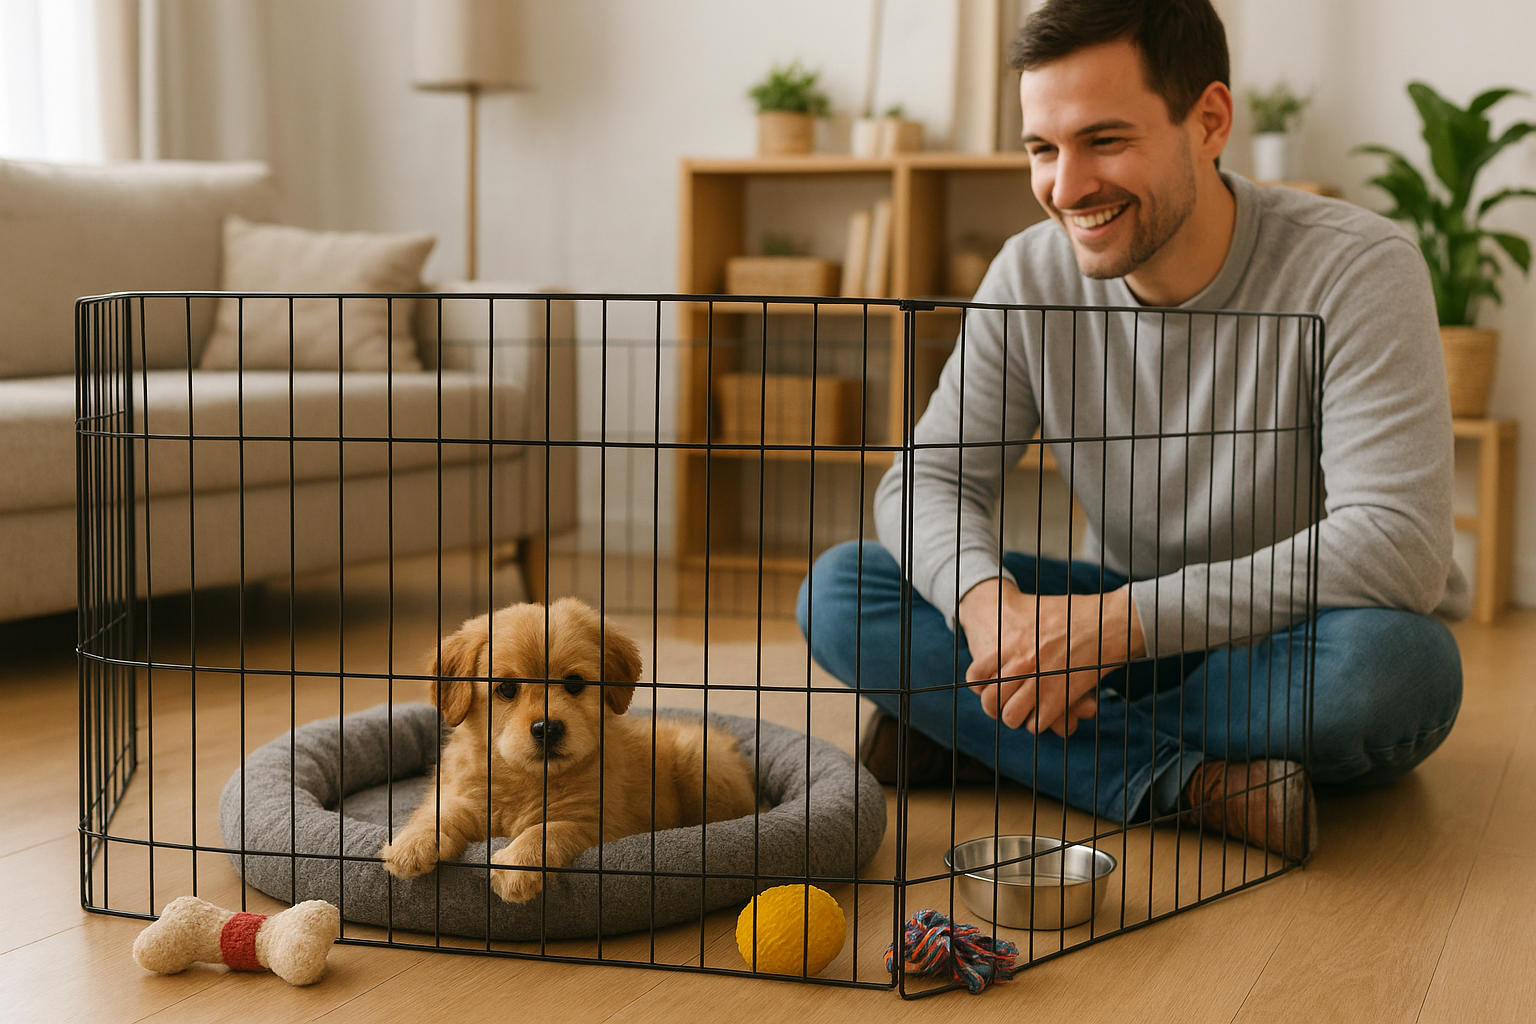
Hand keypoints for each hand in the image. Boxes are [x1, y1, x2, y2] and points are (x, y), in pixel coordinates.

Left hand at [957, 578, 1146, 737]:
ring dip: (1016, 717)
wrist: (1110, 622)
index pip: (976, 675)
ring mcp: (1041, 681)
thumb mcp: (1035, 609)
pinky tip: (1044, 713)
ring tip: (1024, 711)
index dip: (979, 684)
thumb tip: (997, 609)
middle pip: (991, 700)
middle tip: (1004, 703)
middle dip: (995, 707)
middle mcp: (1022, 663)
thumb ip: (1016, 619)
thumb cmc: (1074, 613)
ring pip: (1011, 716)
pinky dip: (1039, 723)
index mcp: (1012, 642)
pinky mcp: (1061, 697)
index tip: (989, 684)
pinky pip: (1037, 724)